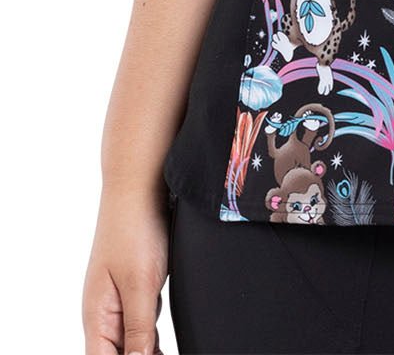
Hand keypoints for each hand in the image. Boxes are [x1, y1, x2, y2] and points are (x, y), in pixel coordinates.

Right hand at [83, 184, 169, 354]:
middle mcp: (104, 310)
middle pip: (117, 353)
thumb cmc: (134, 229)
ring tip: (165, 350)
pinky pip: (143, 321)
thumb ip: (138, 329)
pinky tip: (164, 340)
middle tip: (162, 354)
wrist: (139, 186)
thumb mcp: (140, 285)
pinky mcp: (136, 285)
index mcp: (97, 315)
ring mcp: (120, 297)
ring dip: (147, 349)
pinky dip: (153, 334)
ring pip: (132, 340)